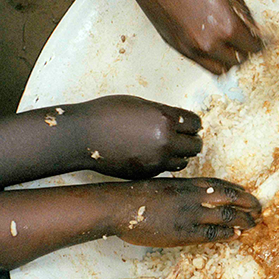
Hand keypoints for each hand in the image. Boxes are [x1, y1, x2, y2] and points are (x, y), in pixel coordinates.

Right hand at [69, 96, 201, 178]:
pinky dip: (165, 163)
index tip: (190, 124)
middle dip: (191, 140)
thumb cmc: (106, 114)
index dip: (193, 124)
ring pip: (184, 161)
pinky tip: (154, 155)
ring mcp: (156, 160)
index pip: (195, 123)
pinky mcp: (146, 174)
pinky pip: (166, 170)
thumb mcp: (140, 104)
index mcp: (165, 119)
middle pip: (195, 145)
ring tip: (170, 148)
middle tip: (184, 137)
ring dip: (180, 154)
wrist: (82, 136)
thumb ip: (162, 113)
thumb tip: (178, 121)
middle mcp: (165, 141)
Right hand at [114, 0, 261, 74]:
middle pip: (236, 62)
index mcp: (225, 26)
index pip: (251, 47)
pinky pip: (198, 61)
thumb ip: (241, 6)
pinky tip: (211, 40)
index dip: (259, 42)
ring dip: (226, 59)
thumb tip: (249, 21)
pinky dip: (209, 56)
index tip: (261, 38)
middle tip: (247, 40)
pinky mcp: (173, 44)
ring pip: (217, 68)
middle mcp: (207, 43)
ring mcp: (188, 47)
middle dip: (245, 52)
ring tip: (229, 44)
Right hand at [115, 177, 260, 245]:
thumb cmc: (136, 195)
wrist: (119, 205)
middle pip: (230, 198)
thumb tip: (192, 194)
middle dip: (247, 203)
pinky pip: (211, 233)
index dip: (237, 190)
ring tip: (253, 223)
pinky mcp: (183, 233)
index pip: (220, 184)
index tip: (248, 193)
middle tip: (260, 208)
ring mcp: (190, 214)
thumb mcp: (164, 185)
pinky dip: (226, 233)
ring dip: (242, 220)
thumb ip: (180, 189)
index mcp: (187, 183)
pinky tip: (236, 235)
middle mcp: (193, 196)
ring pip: (225, 216)